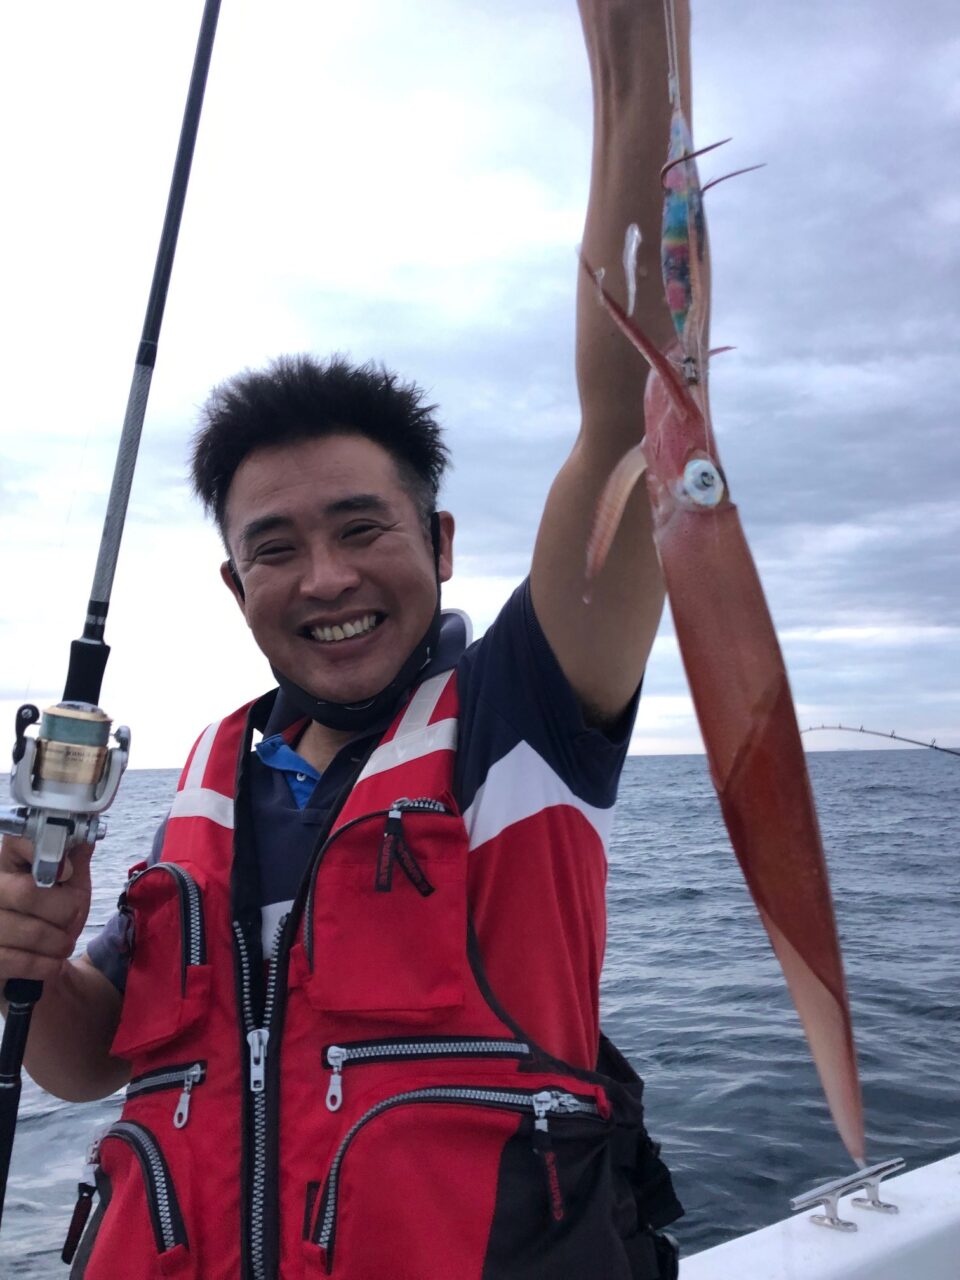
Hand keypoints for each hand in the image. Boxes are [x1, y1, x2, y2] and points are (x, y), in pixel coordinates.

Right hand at [0, 835, 93, 985]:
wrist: (42, 967)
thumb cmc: (55, 920)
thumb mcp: (72, 887)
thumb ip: (76, 860)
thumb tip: (85, 832)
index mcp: (9, 863)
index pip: (16, 839)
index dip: (43, 852)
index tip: (66, 872)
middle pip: (27, 892)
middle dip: (64, 911)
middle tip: (70, 918)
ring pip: (32, 931)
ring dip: (59, 942)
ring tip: (61, 943)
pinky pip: (23, 962)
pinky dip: (49, 965)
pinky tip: (52, 963)